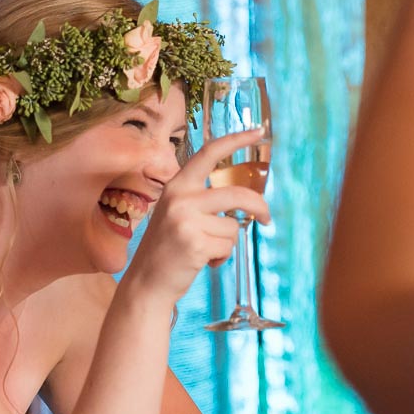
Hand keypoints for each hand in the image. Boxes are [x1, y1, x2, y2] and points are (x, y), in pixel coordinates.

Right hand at [122, 128, 271, 305]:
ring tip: (204, 250)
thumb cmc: (167, 248)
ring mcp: (186, 221)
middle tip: (266, 218)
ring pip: (233, 226)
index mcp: (177, 186)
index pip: (209, 153)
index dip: (236, 140)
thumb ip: (201, 200)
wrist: (147, 282)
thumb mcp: (176, 213)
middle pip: (237, 195)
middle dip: (259, 207)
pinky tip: (202, 261)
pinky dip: (221, 257)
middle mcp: (180, 199)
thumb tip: (244, 200)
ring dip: (226, 242)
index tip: (259, 131)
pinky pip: (228, 247)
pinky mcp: (195, 244)